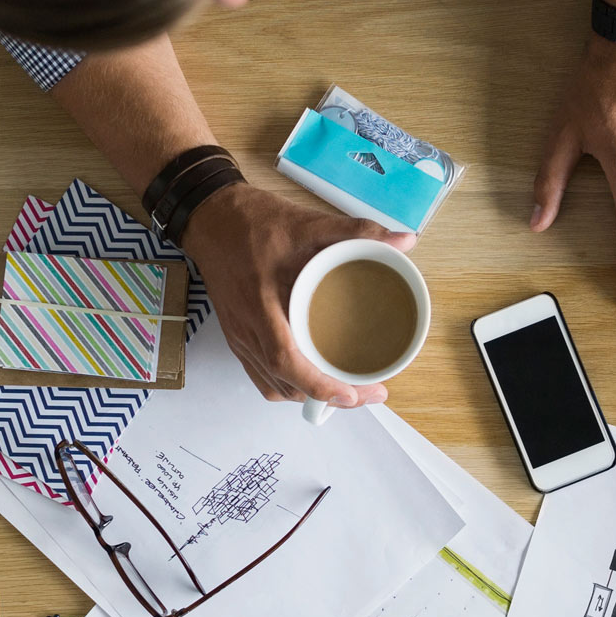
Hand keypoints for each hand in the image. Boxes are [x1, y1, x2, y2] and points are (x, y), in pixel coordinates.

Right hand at [179, 184, 417, 405]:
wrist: (210, 219)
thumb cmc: (252, 223)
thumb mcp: (309, 223)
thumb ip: (358, 231)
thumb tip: (406, 240)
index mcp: (261, 305)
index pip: (285, 360)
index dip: (319, 385)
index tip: (352, 395)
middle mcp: (247, 330)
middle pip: (285, 384)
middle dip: (328, 397)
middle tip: (369, 393)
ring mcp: (240, 338)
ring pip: (273, 386)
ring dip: (310, 396)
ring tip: (348, 390)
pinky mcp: (238, 338)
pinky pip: (261, 377)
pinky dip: (289, 386)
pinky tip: (313, 380)